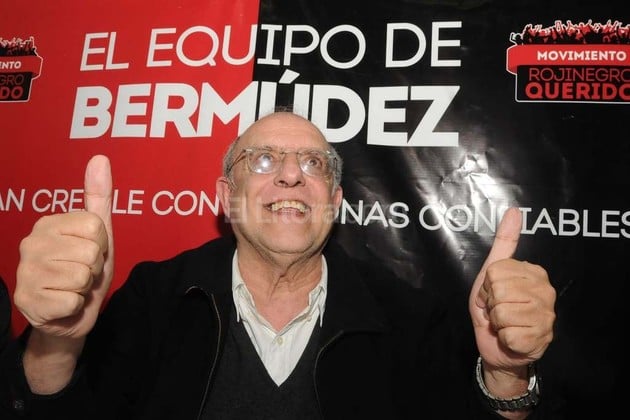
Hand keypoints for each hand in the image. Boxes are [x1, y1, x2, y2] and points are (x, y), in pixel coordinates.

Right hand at [14, 155, 113, 338]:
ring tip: (73, 287)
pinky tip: (63, 303)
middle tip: (82, 273)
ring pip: (81, 276)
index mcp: (49, 223)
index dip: (102, 245)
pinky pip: (72, 300)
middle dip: (94, 267)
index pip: (96, 227)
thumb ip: (99, 197)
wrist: (70, 315)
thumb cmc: (85, 271)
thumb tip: (100, 157)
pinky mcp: (27, 300)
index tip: (92, 252)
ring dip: (84, 287)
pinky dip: (75, 306)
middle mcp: (32, 243)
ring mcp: (25, 272)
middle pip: (90, 252)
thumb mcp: (99, 234)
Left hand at [469, 207, 555, 370]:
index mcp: (535, 272)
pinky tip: (511, 337)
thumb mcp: (492, 272)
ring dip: (497, 322)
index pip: (495, 272)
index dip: (487, 286)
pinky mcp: (541, 339)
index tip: (493, 294)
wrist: (498, 345)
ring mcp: (547, 316)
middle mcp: (546, 292)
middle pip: (499, 291)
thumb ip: (504, 242)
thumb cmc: (494, 307)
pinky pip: (509, 334)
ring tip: (504, 322)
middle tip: (497, 309)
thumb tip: (514, 211)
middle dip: (491, 304)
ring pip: (503, 313)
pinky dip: (504, 338)